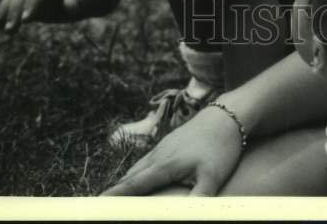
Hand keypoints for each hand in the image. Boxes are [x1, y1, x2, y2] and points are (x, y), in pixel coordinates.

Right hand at [102, 105, 243, 195]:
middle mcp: (160, 154)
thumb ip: (199, 200)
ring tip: (116, 194)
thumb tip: (188, 216)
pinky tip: (141, 174)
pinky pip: (148, 159)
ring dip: (127, 180)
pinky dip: (138, 171)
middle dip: (117, 190)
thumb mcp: (213, 177)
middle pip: (132, 176)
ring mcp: (165, 145)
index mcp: (165, 165)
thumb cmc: (221, 146)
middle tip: (102, 203)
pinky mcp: (171, 141)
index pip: (135, 184)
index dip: (116, 195)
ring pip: (139, 166)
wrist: (228, 114)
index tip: (98, 202)